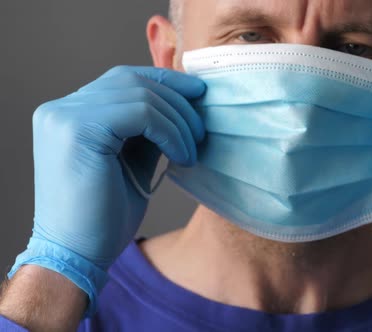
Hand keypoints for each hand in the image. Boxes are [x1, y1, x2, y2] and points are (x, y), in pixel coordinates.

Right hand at [9, 66, 205, 314]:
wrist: (78, 255)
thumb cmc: (104, 216)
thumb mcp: (131, 161)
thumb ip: (146, 130)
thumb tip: (182, 106)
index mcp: (70, 114)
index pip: (123, 79)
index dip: (165, 82)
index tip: (199, 94)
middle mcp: (61, 109)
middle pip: (132, 80)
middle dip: (177, 100)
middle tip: (202, 129)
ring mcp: (65, 116)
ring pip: (140, 94)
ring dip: (177, 121)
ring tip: (191, 152)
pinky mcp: (78, 129)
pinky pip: (141, 112)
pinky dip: (170, 132)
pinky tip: (181, 157)